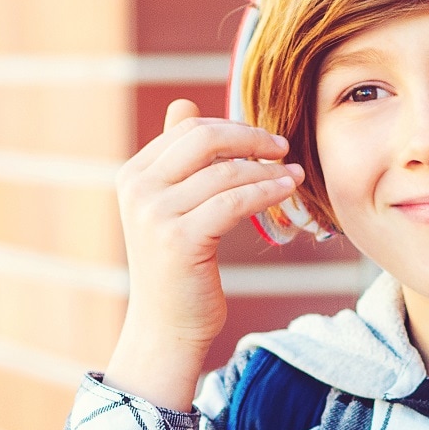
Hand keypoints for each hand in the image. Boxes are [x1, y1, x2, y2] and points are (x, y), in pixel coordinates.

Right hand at [104, 99, 303, 409]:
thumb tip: (184, 104)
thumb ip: (179, 158)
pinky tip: (287, 190)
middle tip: (283, 146)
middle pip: (205, 139)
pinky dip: (267, 191)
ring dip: (268, 169)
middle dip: (251, 138)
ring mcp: (155, 214)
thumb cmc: (178, 264)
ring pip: (226, 172)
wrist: (167, 325)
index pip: (190, 129)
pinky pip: (235, 201)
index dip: (233, 128)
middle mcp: (138, 188)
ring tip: (294, 173)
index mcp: (134, 173)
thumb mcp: (171, 204)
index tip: (266, 139)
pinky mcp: (180, 239)